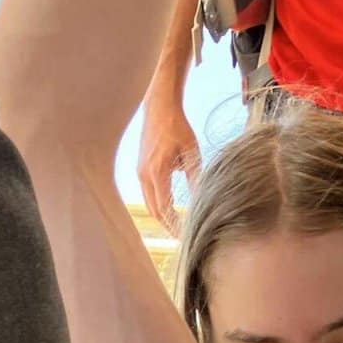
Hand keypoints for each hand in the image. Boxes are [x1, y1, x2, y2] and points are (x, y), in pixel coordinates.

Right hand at [137, 91, 201, 230]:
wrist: (159, 106)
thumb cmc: (177, 125)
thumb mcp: (191, 152)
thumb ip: (195, 177)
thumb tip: (202, 200)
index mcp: (157, 172)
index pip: (164, 208)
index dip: (174, 225)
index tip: (185, 235)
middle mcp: (144, 175)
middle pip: (154, 211)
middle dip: (168, 226)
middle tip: (182, 236)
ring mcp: (140, 172)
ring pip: (149, 204)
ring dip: (162, 216)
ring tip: (177, 225)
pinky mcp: (141, 169)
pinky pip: (148, 194)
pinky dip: (158, 204)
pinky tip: (170, 208)